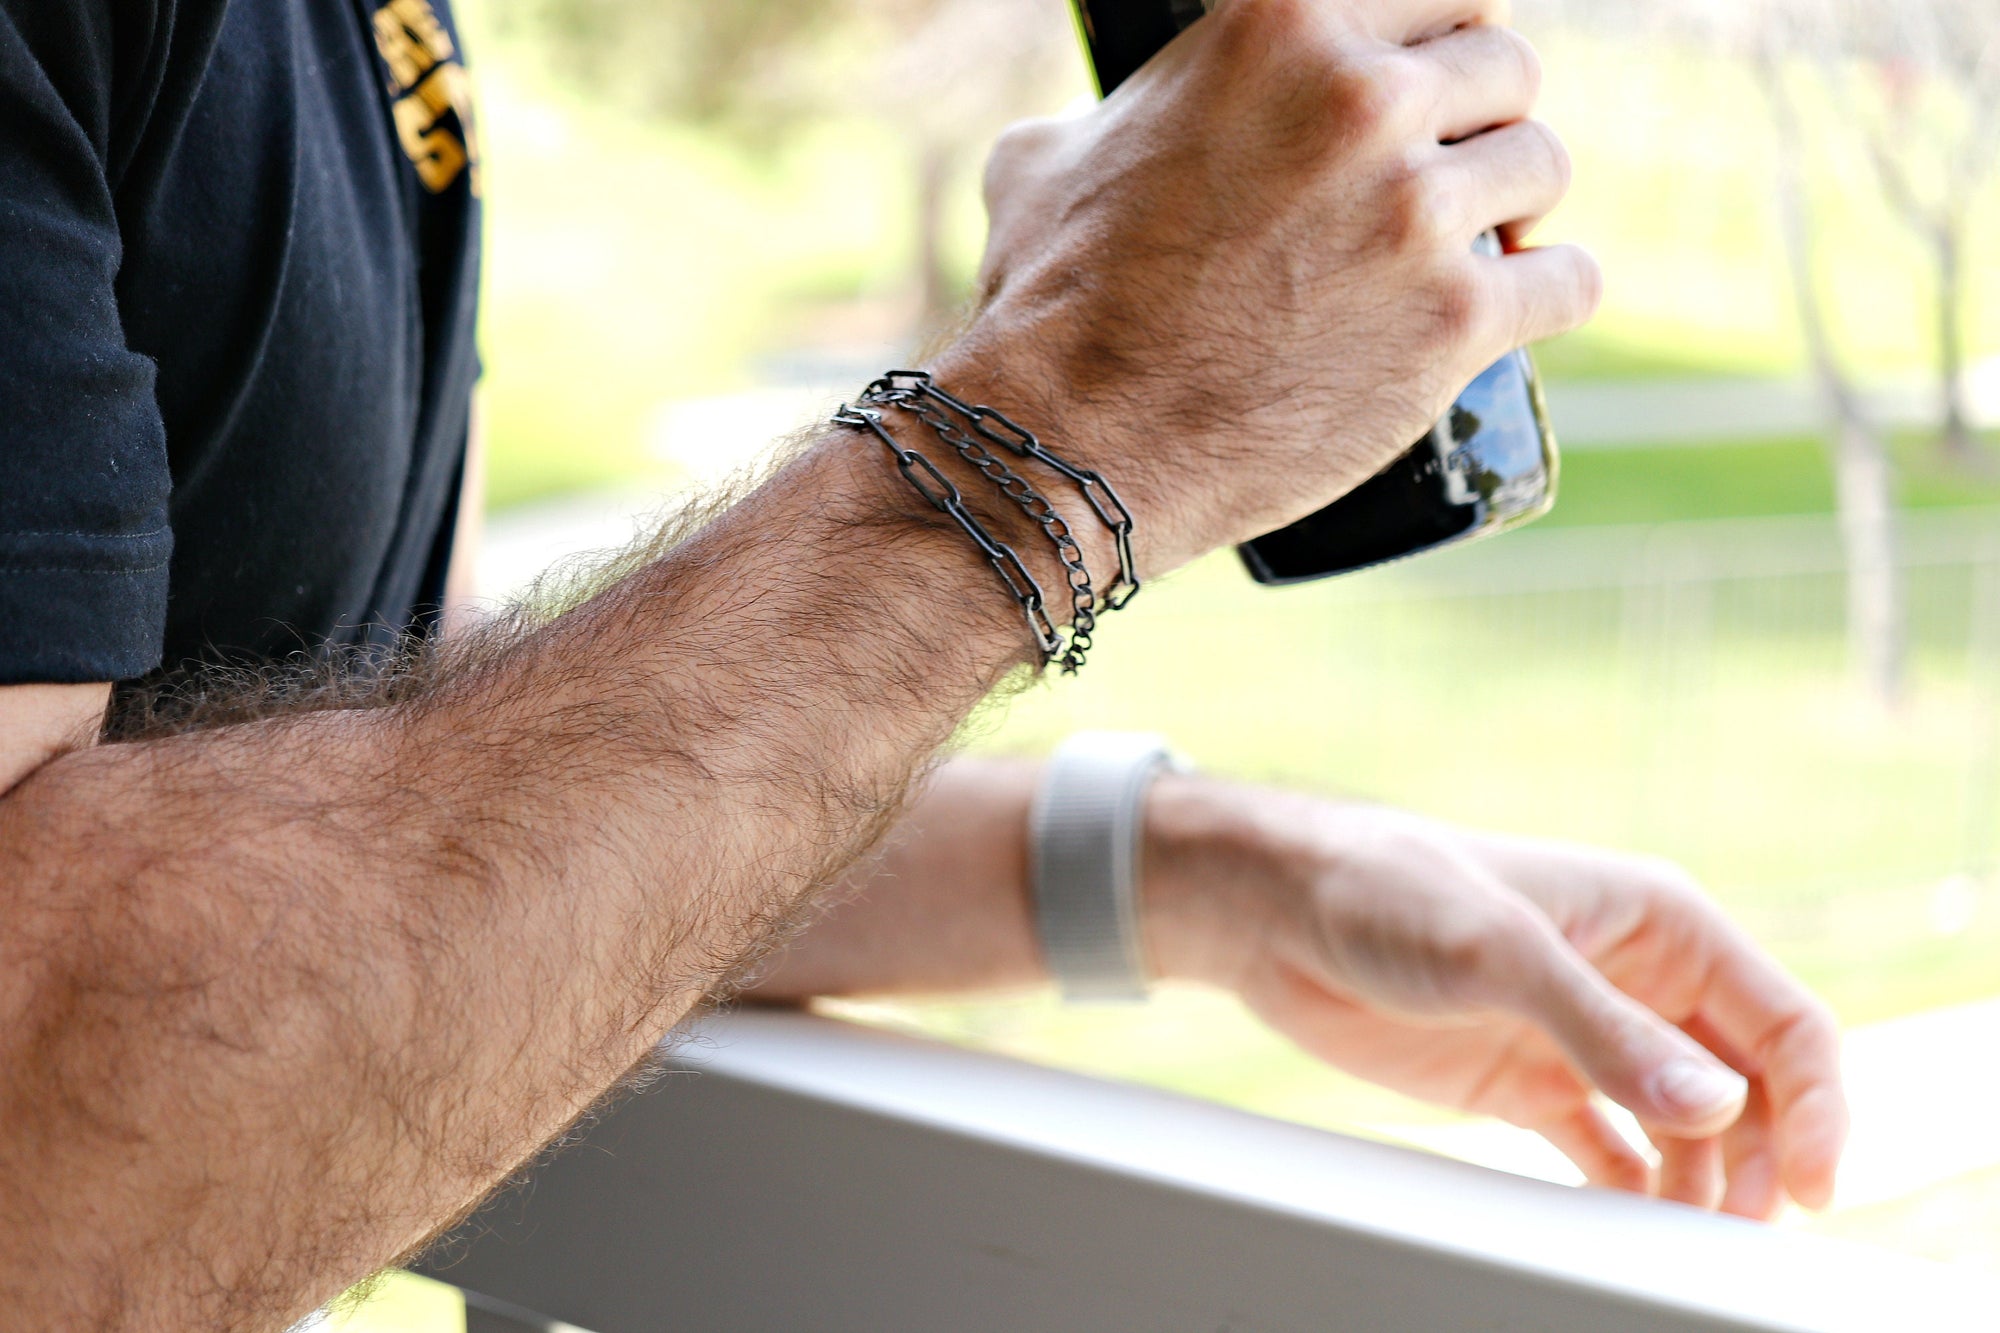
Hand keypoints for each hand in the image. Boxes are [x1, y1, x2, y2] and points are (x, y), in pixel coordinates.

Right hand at [946, 0, 1599, 573]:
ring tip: (1476, 248)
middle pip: (1507, 69)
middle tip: (1446, 181)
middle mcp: (1364, 99)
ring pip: (1543, 168)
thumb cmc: (1054, 301)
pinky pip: (1572, 280)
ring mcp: (1417, 212)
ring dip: (1517, 207)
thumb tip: (1118, 121)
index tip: (1436, 91)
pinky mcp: (1457, 320)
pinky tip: (1523, 305)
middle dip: (1482, 124)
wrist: (1077, 441)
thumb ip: (1114, 109)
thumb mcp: (1050, 154)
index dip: (1443, 42)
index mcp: (1283, 23)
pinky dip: (1552, 293)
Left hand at [1142, 779, 1847, 1216]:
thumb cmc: (1384, 888)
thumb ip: (1603, 1029)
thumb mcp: (1496, 949)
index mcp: (1659, 925)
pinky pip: (1615, 1156)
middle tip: (1737, 1229)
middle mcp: (1638, 985)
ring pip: (1691, 1134)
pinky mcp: (1533, 1087)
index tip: (1814, 1188)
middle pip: (1751, 1092)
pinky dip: (1635, 1197)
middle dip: (1764, 1162)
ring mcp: (1587, 1041)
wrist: (1277, 913)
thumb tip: (1712, 1105)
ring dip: (1703, 1188)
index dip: (1818, 1107)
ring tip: (1686, 1240)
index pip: (1783, 1024)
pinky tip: (1632, 1231)